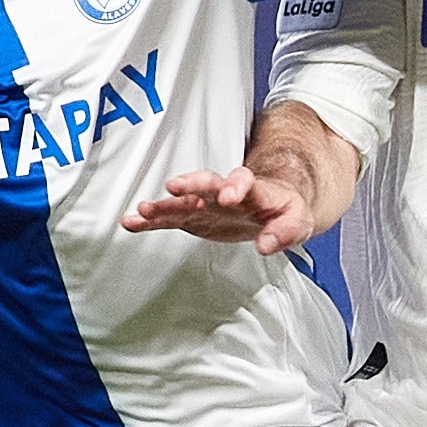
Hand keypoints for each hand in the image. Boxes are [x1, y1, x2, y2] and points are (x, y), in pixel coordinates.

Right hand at [121, 167, 314, 252]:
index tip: (229, 196)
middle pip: (206, 183)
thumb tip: (266, 246)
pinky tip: (130, 223)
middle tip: (174, 187)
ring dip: (162, 205)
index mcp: (253, 189)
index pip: (244, 180)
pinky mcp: (192, 217)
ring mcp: (206, 203)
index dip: (236, 186)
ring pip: (182, 201)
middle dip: (191, 185)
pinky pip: (169, 218)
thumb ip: (284, 232)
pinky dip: (150, 221)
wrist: (269, 204)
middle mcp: (224, 191)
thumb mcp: (296, 221)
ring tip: (141, 210)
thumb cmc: (283, 209)